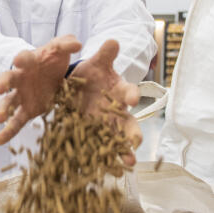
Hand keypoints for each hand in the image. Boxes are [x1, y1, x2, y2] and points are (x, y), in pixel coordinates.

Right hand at [0, 34, 81, 145]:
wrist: (54, 73)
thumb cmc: (54, 58)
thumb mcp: (62, 49)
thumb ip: (67, 43)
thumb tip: (77, 44)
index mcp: (30, 61)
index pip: (23, 57)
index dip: (21, 59)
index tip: (18, 60)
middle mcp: (21, 77)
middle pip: (9, 78)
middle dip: (4, 82)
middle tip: (0, 88)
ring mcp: (21, 95)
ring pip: (9, 102)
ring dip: (3, 109)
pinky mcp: (26, 110)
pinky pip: (15, 122)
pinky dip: (6, 132)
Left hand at [72, 39, 141, 165]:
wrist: (77, 87)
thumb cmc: (92, 74)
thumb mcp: (96, 63)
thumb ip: (104, 55)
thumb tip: (112, 41)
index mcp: (119, 91)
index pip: (129, 92)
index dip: (131, 94)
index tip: (132, 99)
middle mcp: (117, 111)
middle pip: (129, 123)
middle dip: (132, 134)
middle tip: (136, 144)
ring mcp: (106, 126)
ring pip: (117, 141)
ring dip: (122, 153)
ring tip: (126, 166)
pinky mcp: (93, 136)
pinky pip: (98, 149)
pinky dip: (100, 160)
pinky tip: (101, 171)